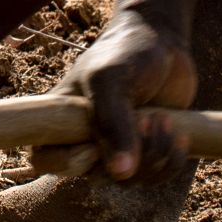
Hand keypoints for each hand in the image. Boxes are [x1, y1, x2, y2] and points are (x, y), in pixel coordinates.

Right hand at [30, 10, 196, 181]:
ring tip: (164, 119)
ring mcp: (116, 146)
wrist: (164, 41)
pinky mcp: (145, 151)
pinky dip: (171, 160)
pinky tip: (177, 132)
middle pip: (96, 176)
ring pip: (129, 180)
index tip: (96, 143)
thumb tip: (120, 173)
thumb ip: (111, 122)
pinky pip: (155, 177)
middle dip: (127, 154)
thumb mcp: (111, 80)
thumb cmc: (127, 52)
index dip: (68, 162)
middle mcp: (84, 136)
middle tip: (147, 120)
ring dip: (155, 156)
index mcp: (60, 117)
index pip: (44, 160)